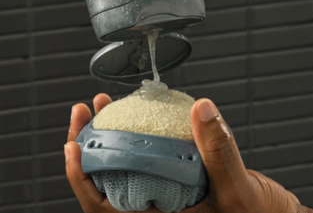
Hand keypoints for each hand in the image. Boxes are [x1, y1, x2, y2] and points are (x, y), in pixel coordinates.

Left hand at [65, 94, 302, 212]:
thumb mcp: (238, 189)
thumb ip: (219, 151)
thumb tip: (202, 109)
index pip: (105, 208)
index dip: (81, 178)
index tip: (73, 145)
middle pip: (106, 186)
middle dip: (90, 147)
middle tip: (84, 113)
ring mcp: (165, 200)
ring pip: (124, 173)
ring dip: (111, 141)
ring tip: (104, 109)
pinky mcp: (177, 186)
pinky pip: (149, 164)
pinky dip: (140, 140)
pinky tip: (140, 119)